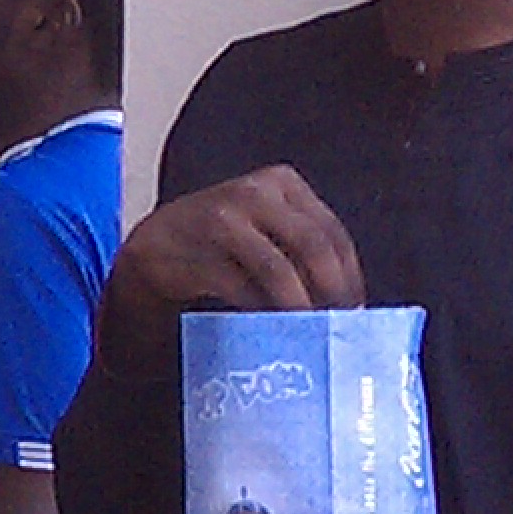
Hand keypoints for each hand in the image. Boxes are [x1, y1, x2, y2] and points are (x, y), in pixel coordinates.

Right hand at [95, 167, 363, 380]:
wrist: (156, 247)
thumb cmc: (223, 242)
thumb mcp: (265, 225)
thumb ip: (301, 245)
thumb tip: (349, 295)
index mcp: (280, 182)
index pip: (331, 230)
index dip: (350, 274)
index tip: (355, 309)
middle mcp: (252, 192)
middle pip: (312, 245)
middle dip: (331, 291)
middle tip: (338, 324)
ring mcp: (221, 220)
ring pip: (279, 270)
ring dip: (299, 307)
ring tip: (309, 331)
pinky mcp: (197, 252)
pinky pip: (242, 289)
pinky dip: (262, 312)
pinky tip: (271, 327)